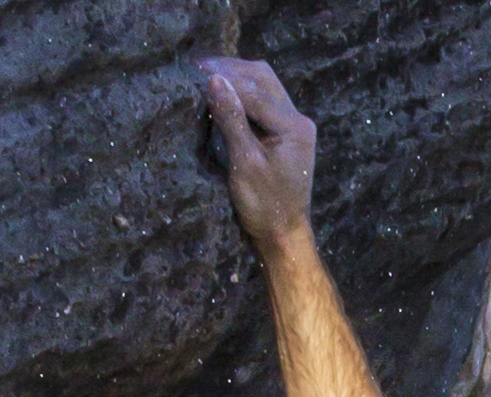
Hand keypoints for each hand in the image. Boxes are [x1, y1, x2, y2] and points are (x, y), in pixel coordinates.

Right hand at [202, 58, 316, 244]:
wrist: (283, 235)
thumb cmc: (265, 206)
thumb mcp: (244, 162)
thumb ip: (231, 119)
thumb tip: (214, 79)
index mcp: (294, 126)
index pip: (254, 89)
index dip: (223, 77)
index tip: (192, 70)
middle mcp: (298, 120)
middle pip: (263, 78)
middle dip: (231, 70)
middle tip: (196, 68)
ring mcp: (293, 127)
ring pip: (263, 87)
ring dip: (236, 79)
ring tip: (204, 77)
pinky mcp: (284, 135)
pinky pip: (262, 103)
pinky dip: (241, 95)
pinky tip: (220, 96)